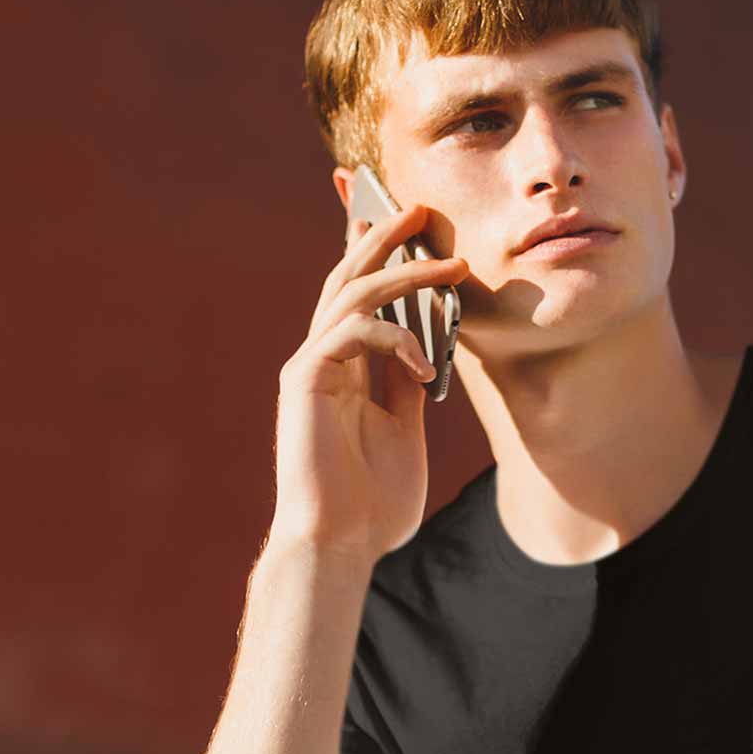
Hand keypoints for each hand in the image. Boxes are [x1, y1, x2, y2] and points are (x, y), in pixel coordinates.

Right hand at [269, 201, 468, 564]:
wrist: (340, 545)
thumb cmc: (371, 505)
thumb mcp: (403, 433)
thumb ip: (408, 388)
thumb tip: (429, 350)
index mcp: (343, 371)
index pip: (360, 298)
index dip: (375, 255)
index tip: (406, 223)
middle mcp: (320, 360)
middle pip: (349, 280)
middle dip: (383, 239)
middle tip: (421, 208)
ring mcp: (308, 368)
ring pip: (351, 295)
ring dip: (402, 273)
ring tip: (449, 264)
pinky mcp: (303, 380)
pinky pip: (352, 333)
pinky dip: (396, 340)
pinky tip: (428, 365)